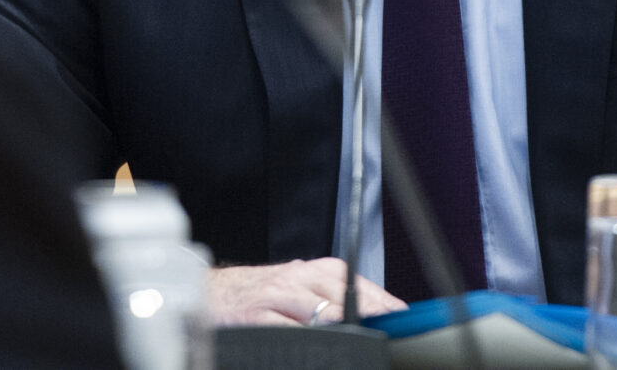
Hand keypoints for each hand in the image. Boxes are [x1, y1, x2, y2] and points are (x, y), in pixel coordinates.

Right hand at [206, 258, 407, 326]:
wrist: (212, 292)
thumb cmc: (260, 294)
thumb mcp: (301, 289)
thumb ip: (334, 300)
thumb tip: (377, 318)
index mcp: (318, 271)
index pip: (363, 287)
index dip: (386, 309)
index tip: (404, 324)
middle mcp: (302, 279)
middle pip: (349, 299)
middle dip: (373, 320)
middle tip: (390, 336)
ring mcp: (279, 296)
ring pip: (323, 312)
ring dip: (345, 328)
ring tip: (363, 341)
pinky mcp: (258, 316)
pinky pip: (289, 330)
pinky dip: (306, 339)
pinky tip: (319, 346)